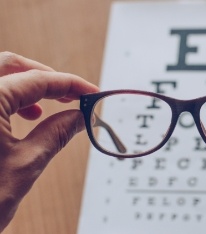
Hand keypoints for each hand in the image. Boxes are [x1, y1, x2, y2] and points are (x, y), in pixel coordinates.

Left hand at [0, 52, 98, 231]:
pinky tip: (24, 116)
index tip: (91, 93)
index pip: (38, 79)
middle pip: (11, 65)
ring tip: (48, 108)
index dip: (71, 84)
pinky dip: (10, 100)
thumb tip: (81, 117)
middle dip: (45, 76)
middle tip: (71, 94)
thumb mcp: (26, 164)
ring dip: (27, 87)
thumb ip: (57, 133)